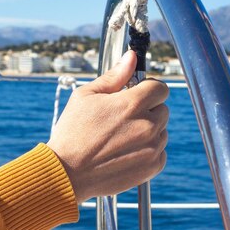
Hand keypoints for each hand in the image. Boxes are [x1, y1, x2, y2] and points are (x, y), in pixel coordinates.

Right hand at [47, 50, 168, 202]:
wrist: (67, 173)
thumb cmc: (73, 132)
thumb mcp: (87, 96)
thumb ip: (114, 76)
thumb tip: (131, 57)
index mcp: (133, 104)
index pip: (160, 88)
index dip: (148, 89)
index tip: (136, 94)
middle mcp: (147, 125)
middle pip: (162, 109)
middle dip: (147, 110)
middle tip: (123, 118)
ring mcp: (152, 148)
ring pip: (162, 131)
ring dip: (148, 131)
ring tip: (121, 137)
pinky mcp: (151, 167)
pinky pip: (160, 152)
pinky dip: (148, 151)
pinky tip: (126, 151)